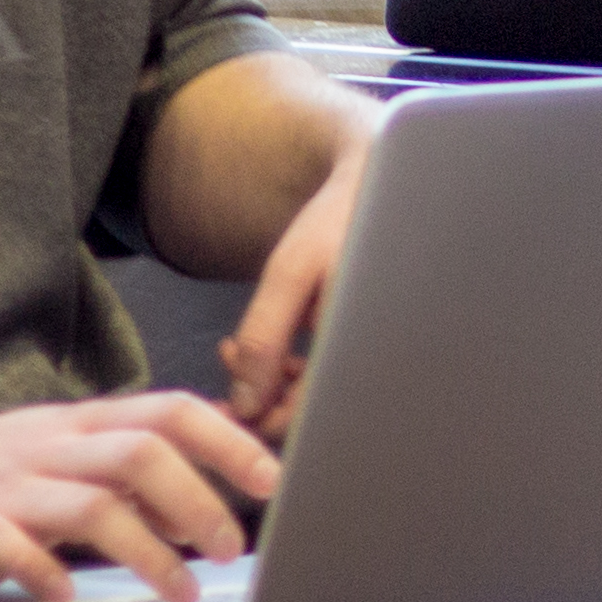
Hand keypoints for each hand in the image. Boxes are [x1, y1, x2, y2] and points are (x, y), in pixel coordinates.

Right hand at [0, 393, 282, 601]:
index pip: (169, 411)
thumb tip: (209, 491)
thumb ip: (130, 468)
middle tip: (234, 546)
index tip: (270, 479)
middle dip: (197, 500)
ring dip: (147, 551)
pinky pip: (9, 546)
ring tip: (183, 590)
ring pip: (90, 505)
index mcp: (81, 425)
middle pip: (139, 453)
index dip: (225, 442)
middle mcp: (50, 448)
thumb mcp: (62, 453)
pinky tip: (69, 597)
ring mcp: (6, 489)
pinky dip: (44, 572)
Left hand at [217, 126, 372, 436]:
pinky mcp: (366, 344)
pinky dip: (293, 366)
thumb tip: (246, 404)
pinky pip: (325, 373)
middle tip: (228, 356)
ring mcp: (372, 353)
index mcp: (366, 351)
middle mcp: (377, 361)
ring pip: (314, 395)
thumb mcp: (290, 275)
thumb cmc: (340, 222)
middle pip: (309, 412)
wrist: (379, 182)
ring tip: (241, 345)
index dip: (256, 414)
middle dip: (260, 391)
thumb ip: (265, 340)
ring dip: (272, 378)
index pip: (304, 419)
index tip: (222, 393)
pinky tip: (273, 339)